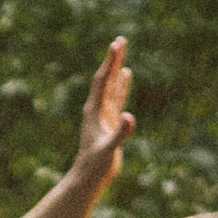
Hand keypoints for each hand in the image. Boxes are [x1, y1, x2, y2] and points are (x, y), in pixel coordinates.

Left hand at [69, 38, 135, 194]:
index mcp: (95, 111)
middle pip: (106, 78)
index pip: (103, 81)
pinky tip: (126, 75)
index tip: (117, 44)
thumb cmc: (96, 165)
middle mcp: (97, 108)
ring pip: (111, 86)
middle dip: (113, 59)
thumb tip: (129, 117)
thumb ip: (119, 134)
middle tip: (120, 40)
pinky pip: (117, 97)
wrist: (88, 177)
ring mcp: (103, 114)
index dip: (111, 63)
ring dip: (116, 69)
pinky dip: (122, 85)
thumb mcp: (108, 149)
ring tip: (121, 51)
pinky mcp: (109, 121)